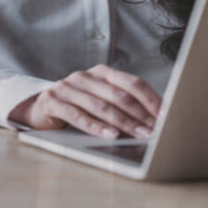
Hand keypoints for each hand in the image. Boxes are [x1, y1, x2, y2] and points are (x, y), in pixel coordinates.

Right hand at [9, 64, 161, 137]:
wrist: (41, 107)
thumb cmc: (79, 105)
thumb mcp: (100, 99)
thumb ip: (122, 104)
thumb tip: (156, 119)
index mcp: (102, 72)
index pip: (132, 83)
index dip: (150, 99)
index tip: (166, 115)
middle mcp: (86, 76)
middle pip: (119, 96)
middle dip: (140, 114)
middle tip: (155, 130)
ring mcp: (68, 87)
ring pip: (101, 106)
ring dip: (123, 123)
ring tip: (139, 134)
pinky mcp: (53, 101)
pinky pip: (78, 115)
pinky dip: (96, 126)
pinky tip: (110, 135)